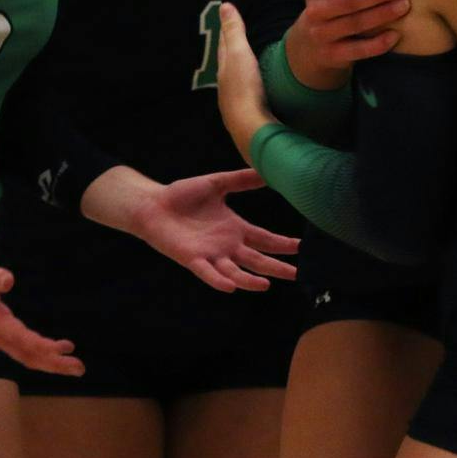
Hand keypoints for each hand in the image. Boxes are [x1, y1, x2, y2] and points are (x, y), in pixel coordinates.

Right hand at [0, 247, 83, 376]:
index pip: (23, 340)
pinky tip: (57, 348)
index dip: (44, 348)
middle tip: (80, 368)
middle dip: (54, 364)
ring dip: (50, 361)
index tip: (66, 352)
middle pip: (28, 356)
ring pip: (27, 355)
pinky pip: (23, 347)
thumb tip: (8, 281)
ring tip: (75, 364)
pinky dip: (42, 351)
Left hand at [129, 167, 298, 292]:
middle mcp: (227, 246)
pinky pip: (208, 273)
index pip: (265, 239)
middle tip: (297, 274)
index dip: (283, 244)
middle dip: (276, 268)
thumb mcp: (217, 183)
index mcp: (235, 229)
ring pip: (235, 271)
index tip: (303, 247)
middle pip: (257, 260)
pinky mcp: (192, 259)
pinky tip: (231, 287)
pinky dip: (219, 281)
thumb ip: (241, 179)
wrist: (153, 204)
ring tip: (267, 285)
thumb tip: (266, 170)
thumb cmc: (183, 195)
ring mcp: (210, 254)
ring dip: (250, 280)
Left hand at [217, 2, 274, 153]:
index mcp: (225, 71)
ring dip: (242, 74)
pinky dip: (252, 91)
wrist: (250, 129)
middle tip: (238, 43)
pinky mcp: (248, 118)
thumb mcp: (240, 54)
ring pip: (237, 84)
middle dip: (232, 54)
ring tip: (249, 68)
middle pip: (229, 66)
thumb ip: (234, 31)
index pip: (225, 47)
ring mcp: (236, 105)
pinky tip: (259, 94)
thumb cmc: (245, 88)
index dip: (227, 34)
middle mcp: (226, 88)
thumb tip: (224, 5)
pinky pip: (249, 99)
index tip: (229, 21)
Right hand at [282, 0, 409, 90]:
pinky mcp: (331, 55)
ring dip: (382, 15)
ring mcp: (321, 34)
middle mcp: (315, 8)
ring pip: (354, 24)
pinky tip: (396, 35)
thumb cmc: (330, 0)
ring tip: (406, 5)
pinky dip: (377, 44)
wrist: (309, 46)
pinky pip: (356, 50)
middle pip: (347, 0)